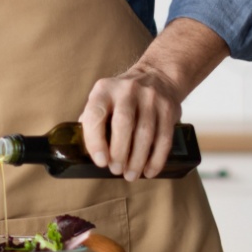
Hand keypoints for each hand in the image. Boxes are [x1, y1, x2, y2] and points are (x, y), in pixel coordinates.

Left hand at [78, 66, 182, 180]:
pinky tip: (149, 171)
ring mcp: (150, 98)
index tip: (100, 161)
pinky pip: (164, 138)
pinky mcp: (168, 109)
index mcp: (104, 90)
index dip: (95, 140)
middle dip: (119, 152)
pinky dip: (157, 158)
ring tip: (131, 175)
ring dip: (137, 159)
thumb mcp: (103, 98)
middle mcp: (127, 91)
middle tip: (116, 170)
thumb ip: (92, 120)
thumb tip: (83, 150)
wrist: (157, 76)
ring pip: (145, 133)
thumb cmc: (122, 96)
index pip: (96, 114)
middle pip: (123, 124)